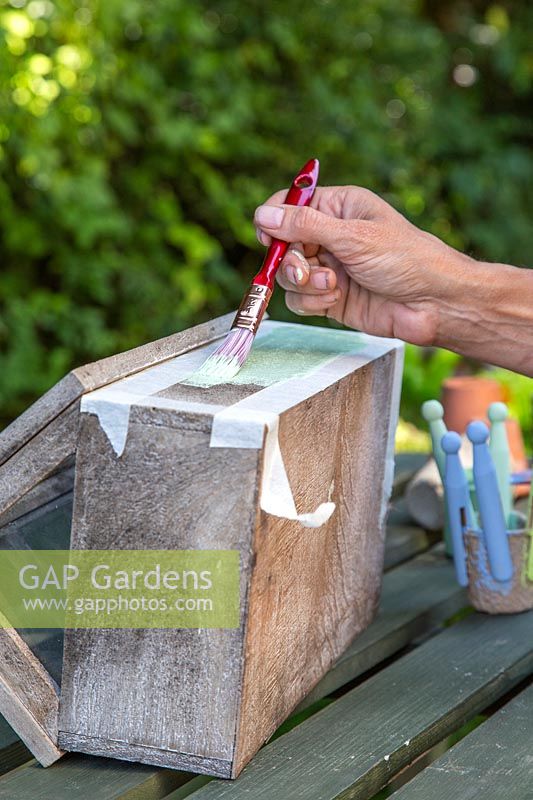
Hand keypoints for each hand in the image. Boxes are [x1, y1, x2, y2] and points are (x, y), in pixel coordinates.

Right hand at [253, 185, 471, 346]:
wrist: (433, 304)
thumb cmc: (406, 259)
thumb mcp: (353, 237)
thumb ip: (304, 226)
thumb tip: (263, 214)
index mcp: (339, 207)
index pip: (291, 205)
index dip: (274, 220)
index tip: (268, 239)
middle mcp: (330, 235)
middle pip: (284, 244)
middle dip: (290, 261)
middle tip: (305, 272)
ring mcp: (329, 268)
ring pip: (288, 275)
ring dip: (304, 284)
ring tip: (331, 287)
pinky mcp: (330, 297)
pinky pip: (299, 299)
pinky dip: (311, 302)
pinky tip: (334, 300)